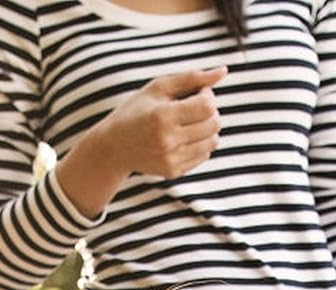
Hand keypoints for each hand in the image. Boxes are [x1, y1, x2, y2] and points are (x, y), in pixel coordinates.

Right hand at [96, 66, 225, 180]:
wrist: (112, 148)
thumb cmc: (136, 112)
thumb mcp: (158, 88)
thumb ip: (192, 78)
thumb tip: (223, 71)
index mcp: (163, 116)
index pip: (207, 105)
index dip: (207, 95)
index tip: (197, 93)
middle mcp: (167, 141)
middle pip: (213, 123)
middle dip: (210, 112)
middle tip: (194, 108)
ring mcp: (170, 159)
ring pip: (212, 141)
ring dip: (207, 129)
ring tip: (190, 123)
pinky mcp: (172, 172)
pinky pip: (203, 155)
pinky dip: (200, 144)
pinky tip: (184, 138)